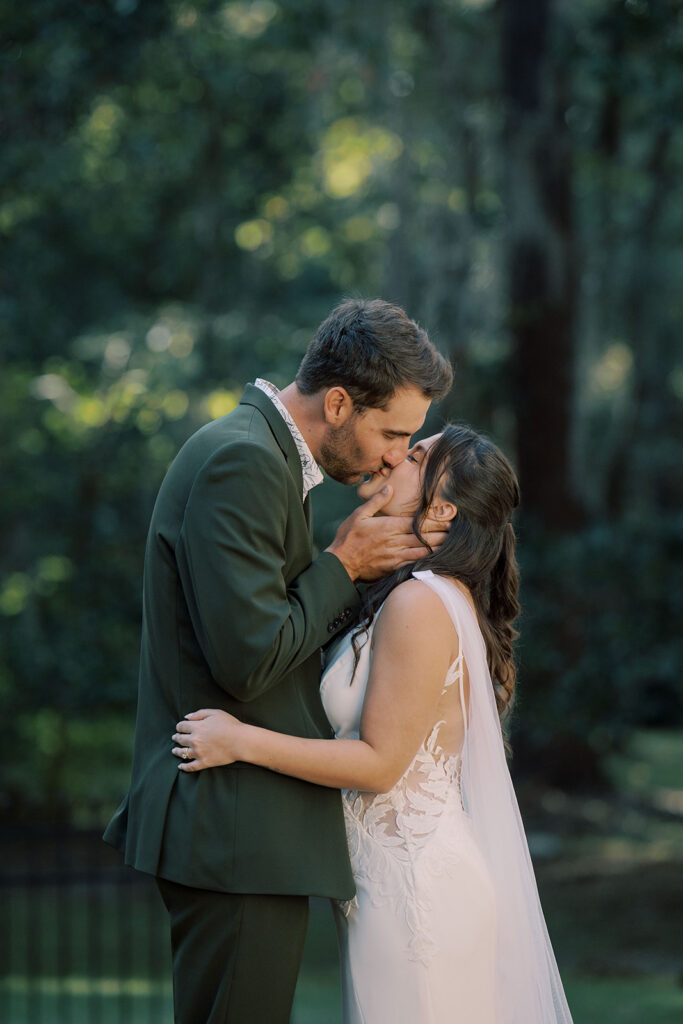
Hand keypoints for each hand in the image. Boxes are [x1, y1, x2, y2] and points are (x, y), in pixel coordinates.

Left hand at [172, 708, 244, 771]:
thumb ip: (199, 713)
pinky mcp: (204, 762)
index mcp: (197, 727)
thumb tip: (187, 717)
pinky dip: (184, 767)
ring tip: (174, 751)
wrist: (240, 741)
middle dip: (176, 737)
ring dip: (176, 751)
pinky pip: (190, 767)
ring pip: (182, 753)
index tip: (180, 727)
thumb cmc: (230, 725)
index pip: (181, 726)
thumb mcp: (215, 713)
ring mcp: (199, 752)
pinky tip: (180, 766)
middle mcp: (195, 740)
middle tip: (175, 737)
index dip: (180, 726)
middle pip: (180, 739)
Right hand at [326, 486, 447, 581]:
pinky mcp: (393, 568)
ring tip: (451, 544)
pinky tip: (436, 560)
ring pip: (422, 551)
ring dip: (437, 547)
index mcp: (389, 526)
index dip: (434, 521)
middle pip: (424, 537)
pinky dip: (426, 562)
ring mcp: (395, 556)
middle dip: (441, 533)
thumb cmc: (348, 537)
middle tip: (456, 531)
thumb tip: (390, 488)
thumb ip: (376, 501)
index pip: (417, 522)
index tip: (448, 518)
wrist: (340, 563)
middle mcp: (395, 541)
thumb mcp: (359, 514)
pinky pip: (414, 565)